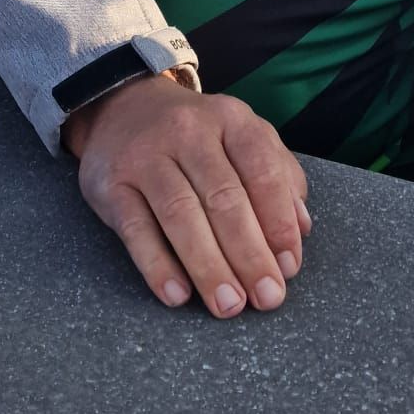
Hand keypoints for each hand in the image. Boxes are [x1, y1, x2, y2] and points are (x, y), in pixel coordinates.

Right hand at [64, 74, 310, 317]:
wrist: (122, 108)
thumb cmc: (198, 137)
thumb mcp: (242, 139)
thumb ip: (279, 177)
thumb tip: (302, 229)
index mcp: (232, 120)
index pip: (262, 171)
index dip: (279, 222)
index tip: (289, 268)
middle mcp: (189, 132)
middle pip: (223, 198)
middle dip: (249, 254)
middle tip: (266, 298)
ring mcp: (146, 156)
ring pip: (180, 215)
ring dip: (208, 265)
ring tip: (229, 305)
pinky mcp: (111, 184)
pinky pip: (135, 228)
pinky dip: (157, 265)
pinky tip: (177, 295)